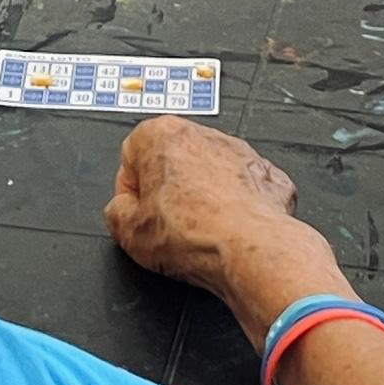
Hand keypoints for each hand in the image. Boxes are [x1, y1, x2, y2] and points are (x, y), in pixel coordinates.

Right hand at [106, 118, 339, 310]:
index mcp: (161, 134)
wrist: (250, 250)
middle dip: (168, 193)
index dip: (131, 195)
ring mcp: (239, 152)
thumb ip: (116, 211)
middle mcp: (202, 134)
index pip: (130, 159)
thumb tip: (122, 210)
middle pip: (172, 163)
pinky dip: (235, 208)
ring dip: (203, 199)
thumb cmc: (195, 235)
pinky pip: (241, 189)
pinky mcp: (267, 174)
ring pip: (209, 175)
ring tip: (199, 234)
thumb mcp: (127, 232)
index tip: (138, 215)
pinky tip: (228, 232)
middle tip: (167, 227)